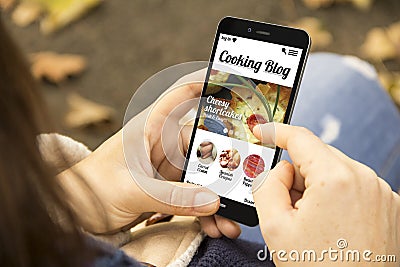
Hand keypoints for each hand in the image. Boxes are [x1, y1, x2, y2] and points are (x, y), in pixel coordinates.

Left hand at [58, 70, 239, 238]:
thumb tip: (212, 200)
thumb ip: (172, 196)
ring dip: (218, 197)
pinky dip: (206, 210)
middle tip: (243, 185)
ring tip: (228, 220)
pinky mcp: (168, 188)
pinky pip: (195, 195)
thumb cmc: (91, 190)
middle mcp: (162, 144)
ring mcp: (167, 167)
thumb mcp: (132, 191)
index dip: (205, 83)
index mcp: (149, 129)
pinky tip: (214, 224)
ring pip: (204, 175)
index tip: (232, 79)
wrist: (75, 213)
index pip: (180, 96)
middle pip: (204, 145)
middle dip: (225, 167)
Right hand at [252, 123, 399, 265]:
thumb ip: (267, 184)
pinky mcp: (389, 206)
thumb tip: (279, 170)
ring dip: (316, 188)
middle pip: (317, 157)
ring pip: (335, 171)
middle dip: (297, 174)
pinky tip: (331, 226)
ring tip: (313, 224)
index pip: (300, 138)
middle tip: (288, 207)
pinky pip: (353, 186)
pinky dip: (336, 197)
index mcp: (336, 179)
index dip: (275, 131)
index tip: (261, 130)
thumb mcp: (275, 227)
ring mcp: (381, 193)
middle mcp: (365, 179)